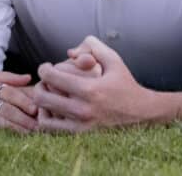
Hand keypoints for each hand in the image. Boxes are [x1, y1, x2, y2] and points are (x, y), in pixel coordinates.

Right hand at [0, 70, 37, 131]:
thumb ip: (5, 77)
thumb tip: (28, 78)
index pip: (10, 93)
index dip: (24, 102)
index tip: (37, 110)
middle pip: (5, 109)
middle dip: (23, 119)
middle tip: (38, 127)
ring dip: (12, 128)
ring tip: (26, 134)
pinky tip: (1, 139)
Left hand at [34, 36, 162, 131]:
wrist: (142, 113)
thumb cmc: (125, 85)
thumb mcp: (114, 61)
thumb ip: (94, 48)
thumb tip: (71, 49)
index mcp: (90, 89)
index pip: (52, 76)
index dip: (44, 69)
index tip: (47, 67)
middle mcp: (83, 109)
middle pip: (41, 96)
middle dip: (40, 85)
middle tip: (46, 81)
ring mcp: (80, 124)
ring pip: (43, 113)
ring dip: (41, 102)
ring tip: (48, 95)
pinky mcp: (80, 134)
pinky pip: (50, 128)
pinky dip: (46, 117)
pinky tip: (53, 109)